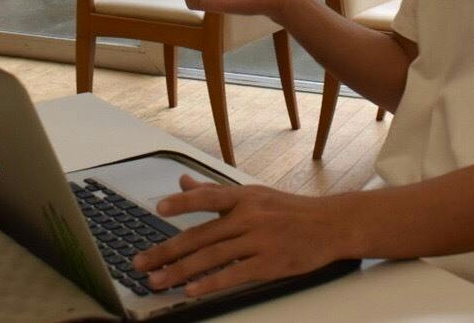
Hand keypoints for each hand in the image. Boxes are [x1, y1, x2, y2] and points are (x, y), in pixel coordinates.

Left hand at [132, 176, 353, 297]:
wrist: (331, 225)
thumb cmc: (289, 211)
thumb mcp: (254, 195)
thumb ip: (216, 192)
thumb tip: (183, 182)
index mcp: (244, 196)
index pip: (208, 197)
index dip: (182, 202)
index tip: (158, 208)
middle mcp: (249, 216)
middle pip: (201, 235)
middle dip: (167, 250)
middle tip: (142, 262)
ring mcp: (259, 240)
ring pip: (212, 256)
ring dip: (180, 271)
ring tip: (158, 281)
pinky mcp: (269, 263)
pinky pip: (234, 274)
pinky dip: (210, 283)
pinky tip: (192, 290)